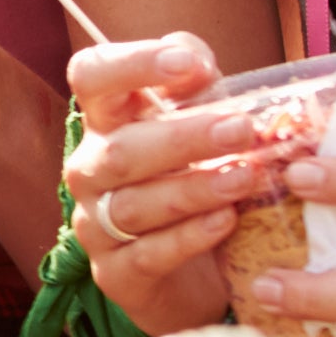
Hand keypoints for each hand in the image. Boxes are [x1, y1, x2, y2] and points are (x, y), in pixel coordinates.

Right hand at [56, 32, 243, 334]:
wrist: (189, 272)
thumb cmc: (192, 179)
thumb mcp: (198, 122)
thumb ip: (196, 84)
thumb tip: (197, 62)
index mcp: (105, 121)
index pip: (91, 77)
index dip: (132, 64)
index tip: (185, 63)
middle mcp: (90, 169)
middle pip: (120, 149)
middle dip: (183, 138)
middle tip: (241, 130)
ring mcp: (96, 224)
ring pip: (133, 205)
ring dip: (193, 189)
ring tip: (245, 178)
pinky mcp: (116, 274)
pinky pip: (147, 255)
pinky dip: (188, 237)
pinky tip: (225, 221)